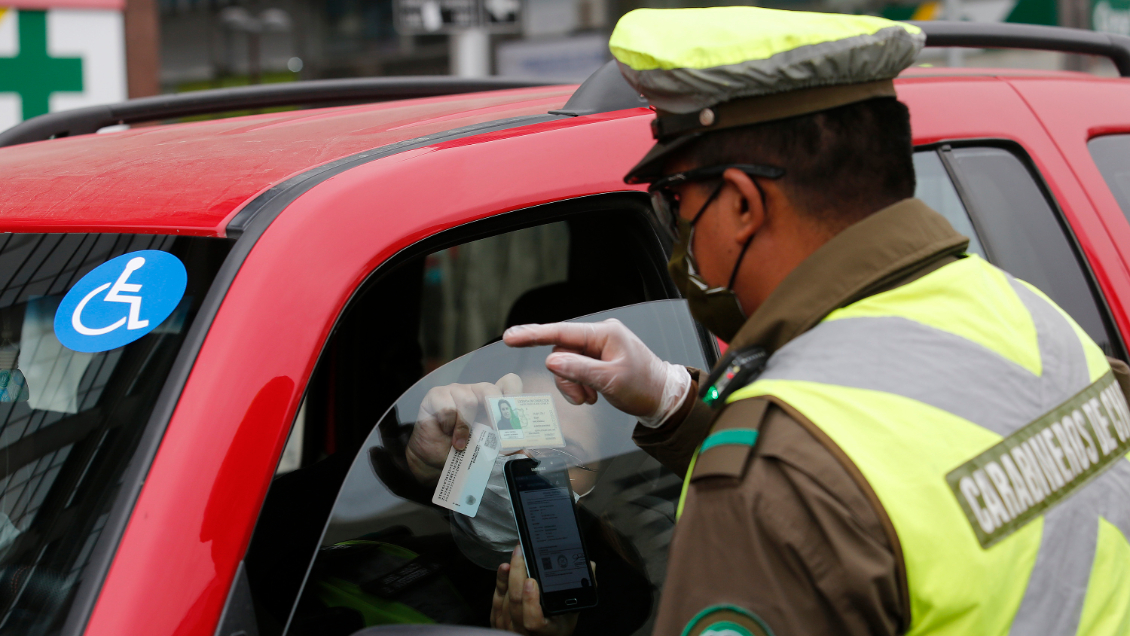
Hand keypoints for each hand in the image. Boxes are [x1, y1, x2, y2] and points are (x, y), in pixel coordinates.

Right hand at [406, 373, 521, 483]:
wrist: (434, 459)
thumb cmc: (463, 451)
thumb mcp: (488, 450)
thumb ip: (506, 447)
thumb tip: (526, 453)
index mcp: (492, 401)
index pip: (509, 383)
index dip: (514, 395)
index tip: (515, 418)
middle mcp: (475, 392)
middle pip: (490, 389)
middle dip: (494, 413)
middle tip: (494, 433)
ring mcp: (455, 391)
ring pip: (467, 400)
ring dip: (465, 426)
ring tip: (461, 444)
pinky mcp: (436, 396)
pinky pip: (448, 407)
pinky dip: (450, 425)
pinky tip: (447, 434)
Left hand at [491, 547, 580, 635]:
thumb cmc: (557, 624)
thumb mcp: (573, 613)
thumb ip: (583, 590)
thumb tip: (589, 565)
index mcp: (545, 630)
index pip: (534, 621)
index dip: (530, 602)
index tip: (531, 582)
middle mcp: (525, 631)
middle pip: (515, 603)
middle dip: (517, 574)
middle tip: (521, 554)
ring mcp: (510, 626)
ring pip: (506, 599)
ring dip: (510, 575)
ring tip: (517, 555)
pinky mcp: (499, 619)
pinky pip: (497, 598)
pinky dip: (501, 581)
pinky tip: (505, 567)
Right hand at [503, 320, 677, 416]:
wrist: (663, 398)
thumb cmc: (645, 386)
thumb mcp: (611, 380)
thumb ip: (579, 369)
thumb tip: (552, 361)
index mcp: (605, 333)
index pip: (562, 332)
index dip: (533, 334)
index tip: (511, 336)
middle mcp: (600, 336)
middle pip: (562, 352)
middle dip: (566, 378)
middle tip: (581, 397)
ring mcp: (598, 348)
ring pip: (567, 364)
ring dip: (573, 385)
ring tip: (589, 398)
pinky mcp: (598, 360)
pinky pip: (575, 370)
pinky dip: (578, 386)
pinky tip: (592, 395)